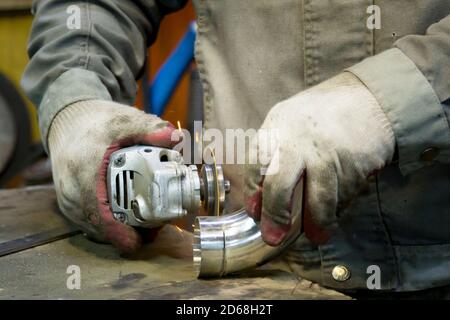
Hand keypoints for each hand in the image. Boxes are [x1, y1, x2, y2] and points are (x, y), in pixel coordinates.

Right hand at [48, 100, 176, 252]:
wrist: (67, 123)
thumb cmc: (96, 122)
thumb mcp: (124, 120)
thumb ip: (150, 128)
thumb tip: (174, 138)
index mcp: (83, 168)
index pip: (97, 210)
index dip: (118, 230)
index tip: (138, 240)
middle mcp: (72, 190)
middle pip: (101, 225)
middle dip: (130, 230)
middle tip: (157, 223)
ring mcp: (69, 201)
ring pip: (97, 228)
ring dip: (122, 229)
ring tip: (149, 219)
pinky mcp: (72, 205)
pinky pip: (92, 223)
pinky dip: (112, 224)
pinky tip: (132, 216)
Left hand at [245, 72, 394, 245]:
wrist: (370, 97)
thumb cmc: (323, 115)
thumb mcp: (290, 122)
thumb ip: (274, 153)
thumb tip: (263, 196)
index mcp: (276, 127)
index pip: (255, 166)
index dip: (254, 194)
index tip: (256, 213)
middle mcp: (297, 139)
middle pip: (279, 185)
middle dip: (276, 216)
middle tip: (274, 237)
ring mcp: (326, 151)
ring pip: (317, 200)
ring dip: (317, 223)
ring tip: (317, 235)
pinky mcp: (353, 162)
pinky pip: (343, 196)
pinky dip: (339, 209)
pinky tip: (336, 212)